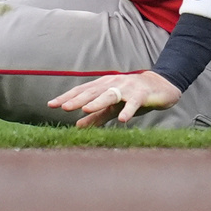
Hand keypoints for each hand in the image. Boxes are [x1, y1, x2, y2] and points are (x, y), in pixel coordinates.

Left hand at [47, 71, 182, 127]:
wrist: (159, 87)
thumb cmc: (132, 96)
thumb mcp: (112, 107)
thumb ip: (96, 116)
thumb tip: (77, 125)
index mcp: (102, 86)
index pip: (81, 91)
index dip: (67, 97)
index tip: (51, 104)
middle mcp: (111, 84)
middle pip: (92, 92)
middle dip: (77, 99)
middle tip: (63, 107)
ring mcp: (126, 88)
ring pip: (109, 95)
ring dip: (97, 102)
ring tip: (85, 109)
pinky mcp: (141, 95)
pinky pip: (133, 103)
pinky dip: (128, 110)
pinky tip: (123, 120)